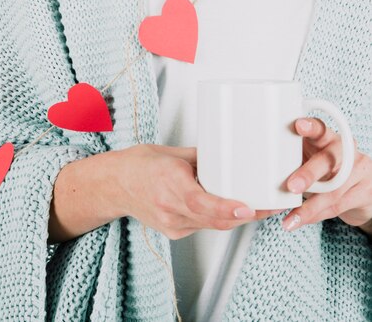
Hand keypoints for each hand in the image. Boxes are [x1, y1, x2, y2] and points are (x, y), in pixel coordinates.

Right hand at [116, 144, 284, 239]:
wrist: (114, 184)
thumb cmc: (139, 165)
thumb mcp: (173, 153)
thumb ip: (203, 157)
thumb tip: (230, 154)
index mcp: (169, 183)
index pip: (201, 202)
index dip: (227, 208)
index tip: (248, 207)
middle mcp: (170, 207)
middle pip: (215, 219)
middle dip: (247, 214)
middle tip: (271, 204)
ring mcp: (171, 223)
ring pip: (213, 225)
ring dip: (237, 217)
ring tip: (260, 206)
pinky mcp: (173, 232)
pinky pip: (203, 227)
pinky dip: (218, 219)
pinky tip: (230, 209)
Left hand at [281, 117, 371, 233]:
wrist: (359, 187)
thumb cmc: (323, 166)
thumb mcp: (309, 155)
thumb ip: (291, 156)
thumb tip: (256, 169)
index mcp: (327, 137)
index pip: (320, 128)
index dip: (311, 127)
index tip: (298, 125)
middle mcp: (344, 151)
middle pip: (327, 161)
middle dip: (308, 175)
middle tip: (291, 186)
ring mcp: (358, 171)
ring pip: (333, 190)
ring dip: (309, 207)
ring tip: (291, 219)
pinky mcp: (365, 192)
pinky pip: (337, 206)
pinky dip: (316, 215)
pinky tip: (301, 221)